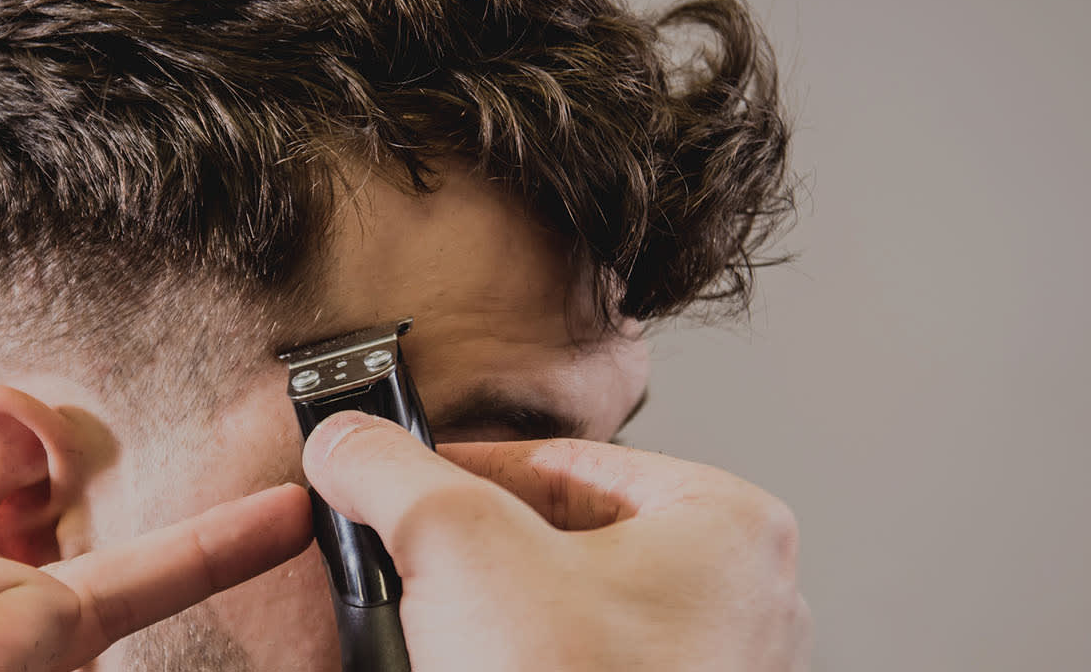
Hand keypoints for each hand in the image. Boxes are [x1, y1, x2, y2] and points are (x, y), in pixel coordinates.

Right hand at [303, 411, 810, 670]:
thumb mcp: (456, 545)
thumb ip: (393, 471)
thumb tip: (347, 442)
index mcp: (732, 527)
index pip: (567, 462)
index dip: (464, 469)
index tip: (402, 484)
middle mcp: (743, 604)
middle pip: (568, 538)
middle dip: (478, 550)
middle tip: (411, 561)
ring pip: (571, 612)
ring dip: (492, 616)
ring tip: (435, 629)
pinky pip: (580, 669)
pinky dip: (518, 665)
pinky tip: (465, 668)